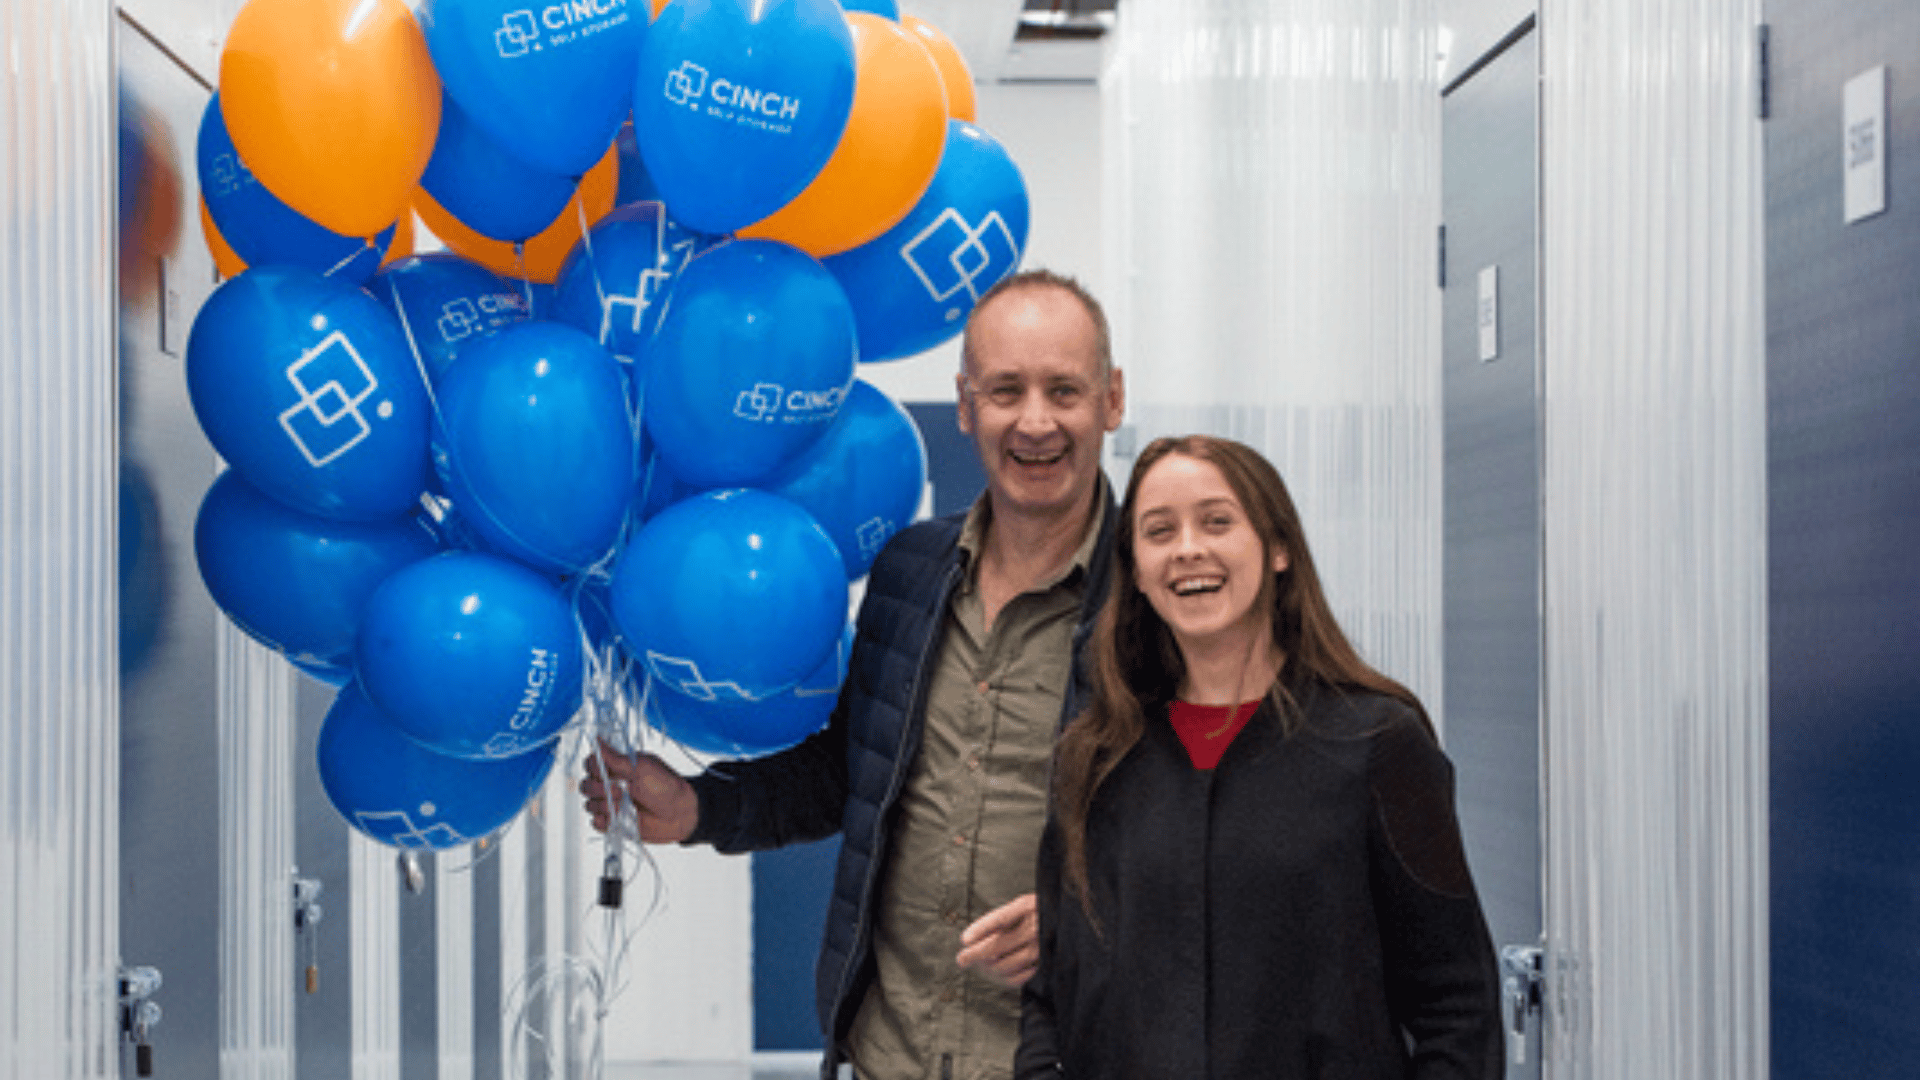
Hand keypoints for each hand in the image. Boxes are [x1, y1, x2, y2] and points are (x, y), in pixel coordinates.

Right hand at [579, 739, 698, 843]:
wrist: (681, 814)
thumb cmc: (666, 786)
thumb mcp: (641, 767)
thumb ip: (615, 758)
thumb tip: (597, 740)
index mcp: (618, 768)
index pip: (590, 764)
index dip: (592, 768)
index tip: (604, 772)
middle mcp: (612, 785)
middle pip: (586, 785)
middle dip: (597, 788)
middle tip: (619, 791)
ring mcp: (612, 804)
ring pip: (589, 804)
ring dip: (602, 805)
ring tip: (622, 805)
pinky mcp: (615, 822)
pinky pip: (596, 823)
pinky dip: (602, 821)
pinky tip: (615, 818)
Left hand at [957, 893, 1038, 987]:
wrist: (1071, 919)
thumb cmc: (1041, 911)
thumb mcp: (1024, 904)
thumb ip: (1002, 918)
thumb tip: (971, 939)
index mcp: (1027, 906)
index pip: (998, 919)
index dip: (979, 930)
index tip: (964, 939)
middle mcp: (1035, 925)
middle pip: (997, 944)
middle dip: (975, 954)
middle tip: (961, 959)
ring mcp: (1041, 945)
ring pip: (1006, 964)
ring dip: (987, 968)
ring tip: (979, 966)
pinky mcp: (1046, 962)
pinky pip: (1020, 976)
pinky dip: (1005, 978)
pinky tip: (998, 973)